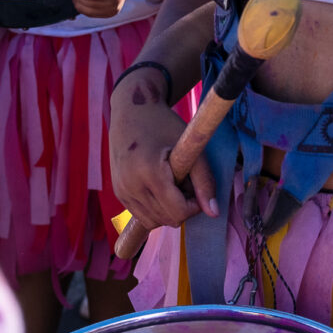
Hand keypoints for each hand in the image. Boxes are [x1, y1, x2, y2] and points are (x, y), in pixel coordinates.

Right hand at [108, 82, 216, 230]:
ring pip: (153, 222)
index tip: (197, 188)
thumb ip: (205, 180)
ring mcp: (121, 190)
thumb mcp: (189, 147)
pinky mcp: (118, 192)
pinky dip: (155, 209)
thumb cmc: (164, 124)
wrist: (131, 111)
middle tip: (186, 183)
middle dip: (182, 207)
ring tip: (173, 185)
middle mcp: (130, 185)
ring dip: (168, 210)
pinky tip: (160, 187)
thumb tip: (214, 213)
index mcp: (149, 172)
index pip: (177, 212)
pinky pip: (141, 215)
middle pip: (166, 219)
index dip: (194, 206)